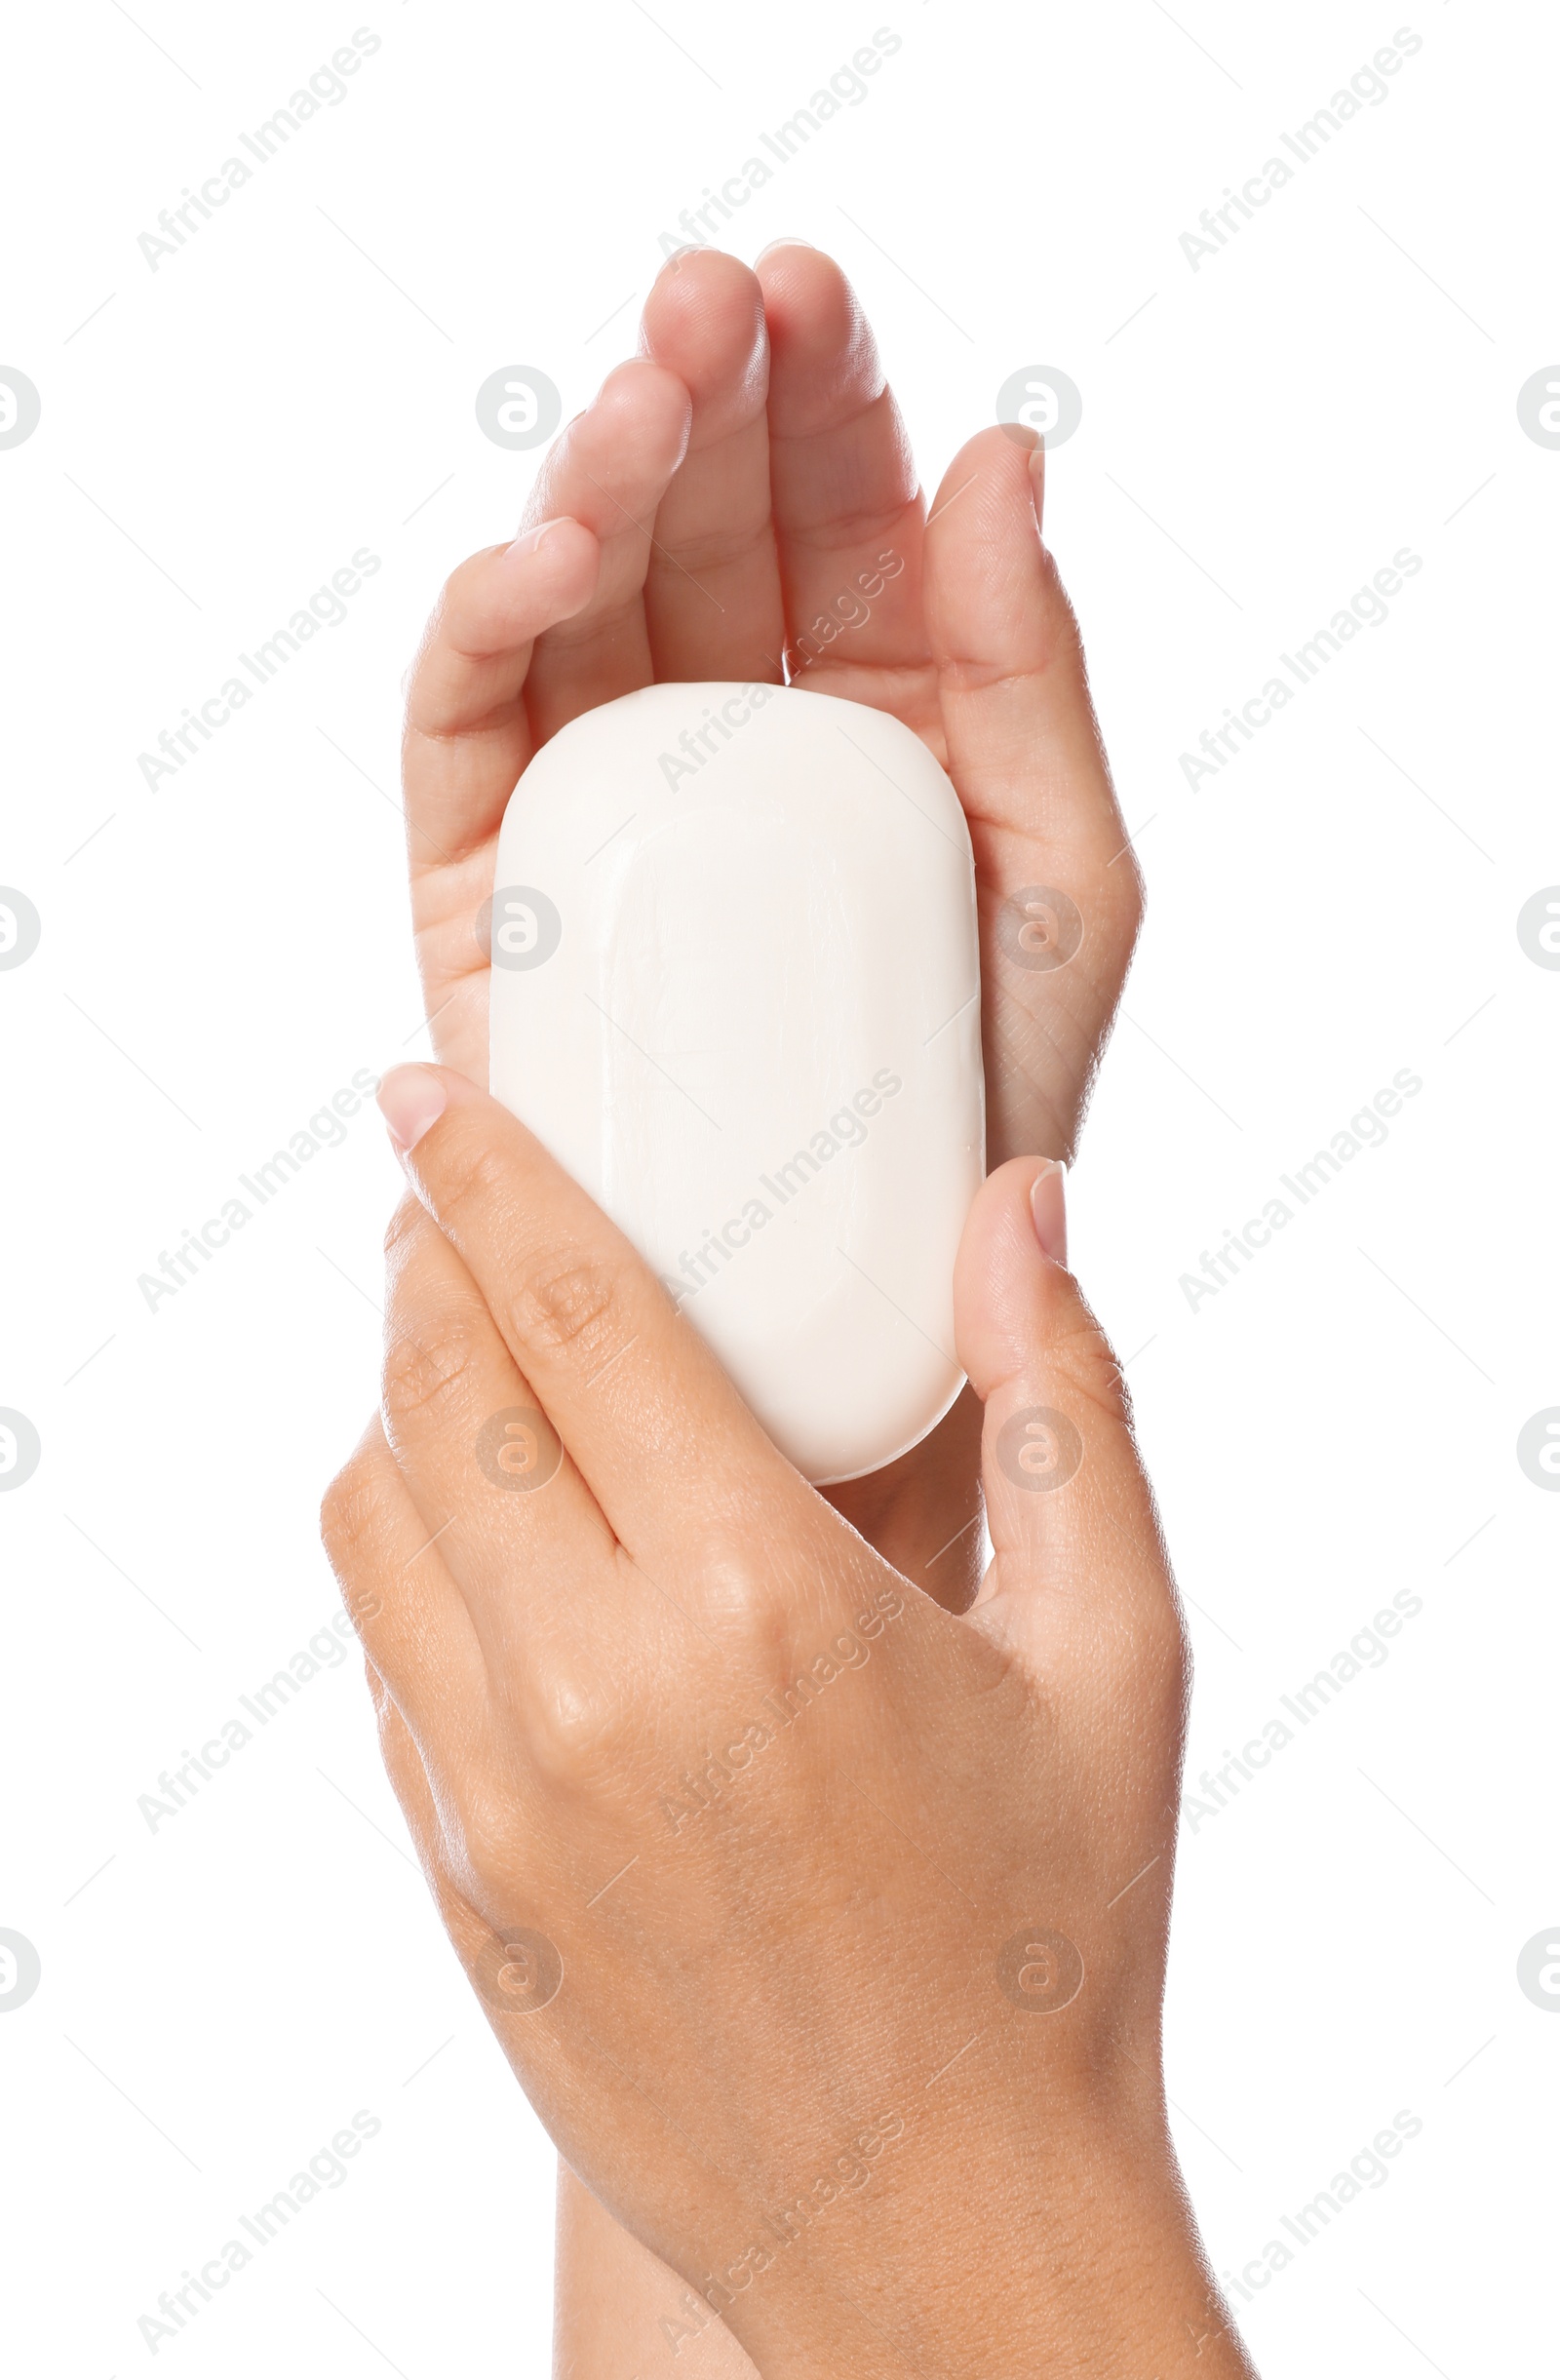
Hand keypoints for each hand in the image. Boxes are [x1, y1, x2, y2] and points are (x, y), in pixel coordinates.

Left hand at [321, 1067, 1251, 2379]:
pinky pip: (381, 1658)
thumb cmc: (1052, 1940)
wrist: (940, 2232)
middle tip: (454, 1204)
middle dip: (428, 1264)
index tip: (425, 1092)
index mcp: (760, 1603)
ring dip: (403, 1407)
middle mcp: (594, 1687)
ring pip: (374, 1519)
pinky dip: (407, 1556)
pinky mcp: (460, 1880)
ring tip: (472, 1360)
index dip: (484, 1177)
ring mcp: (500, 1796)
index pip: (569, 1315)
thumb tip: (1020, 1206)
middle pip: (437, 1391)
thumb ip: (1063, 1406)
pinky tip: (489, 1542)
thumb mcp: (1115, 1659)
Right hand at [401, 241, 1140, 1604]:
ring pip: (583, 601)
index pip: (842, 522)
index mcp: (879, 723)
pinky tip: (544, 557)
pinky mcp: (502, 883)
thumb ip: (1035, 678)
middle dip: (701, 399)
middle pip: (703, 532)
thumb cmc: (978, 1114)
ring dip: (598, 480)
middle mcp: (737, 745)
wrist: (852, 1315)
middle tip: (708, 301)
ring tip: (636, 401)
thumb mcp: (1061, 879)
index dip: (823, 396)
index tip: (812, 296)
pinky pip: (476, 728)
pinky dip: (492, 628)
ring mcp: (614, 807)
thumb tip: (997, 456)